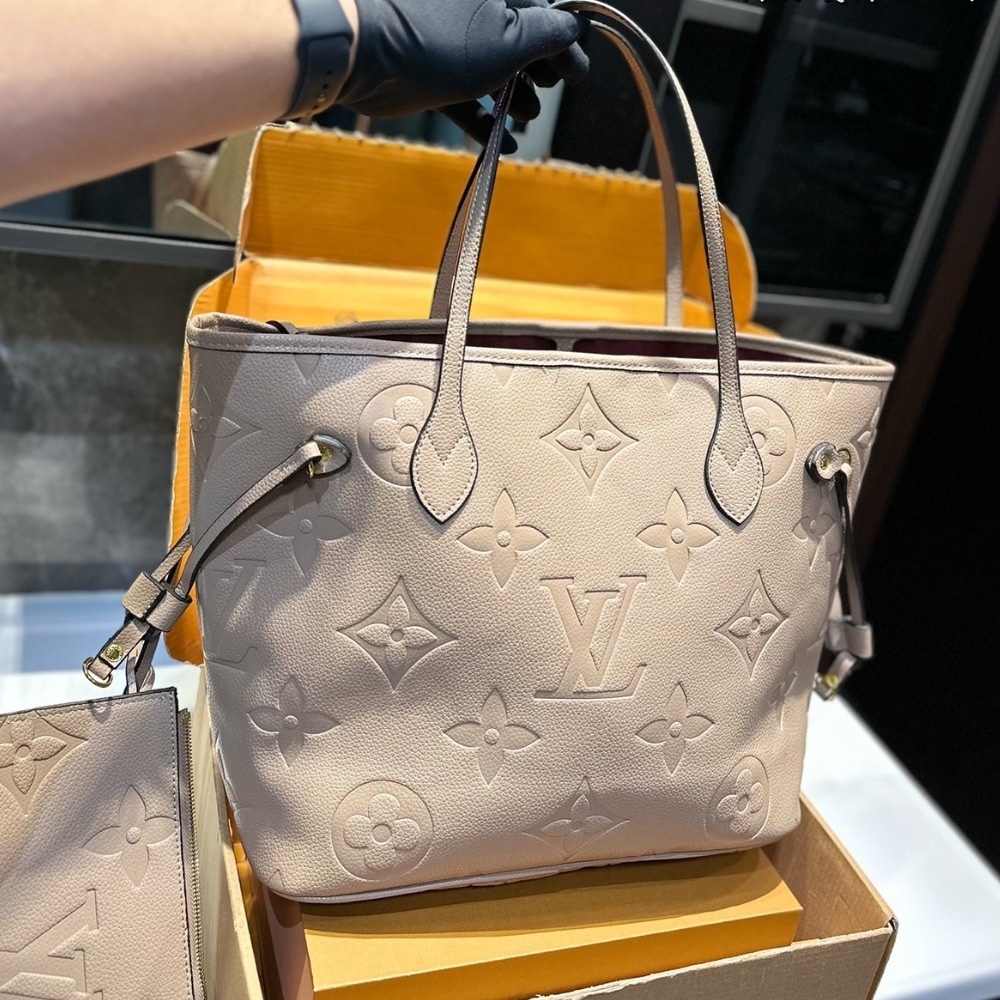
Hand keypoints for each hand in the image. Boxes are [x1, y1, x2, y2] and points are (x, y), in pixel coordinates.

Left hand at [336, 0, 587, 150]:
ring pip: (489, 65)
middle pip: (516, 37)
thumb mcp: (511, 38)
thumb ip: (549, 34)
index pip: (542, 12)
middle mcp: (471, 5)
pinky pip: (462, 91)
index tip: (576, 77)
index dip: (564, 45)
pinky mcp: (425, 65)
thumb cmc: (442, 40)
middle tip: (545, 95)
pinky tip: (502, 142)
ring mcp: (446, 35)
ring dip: (512, 96)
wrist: (362, 52)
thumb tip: (574, 29)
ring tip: (523, 118)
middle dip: (536, 71)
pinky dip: (482, 115)